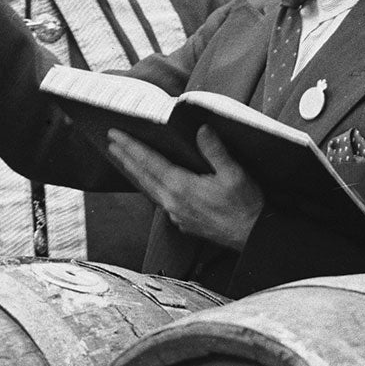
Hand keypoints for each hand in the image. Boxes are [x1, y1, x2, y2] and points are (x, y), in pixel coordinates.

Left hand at [106, 126, 263, 250]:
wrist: (252, 235)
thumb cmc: (245, 206)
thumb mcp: (234, 173)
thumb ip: (215, 151)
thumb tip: (201, 130)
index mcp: (182, 187)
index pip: (149, 161)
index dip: (131, 147)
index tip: (116, 135)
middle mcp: (173, 201)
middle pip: (142, 175)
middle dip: (126, 157)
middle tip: (112, 143)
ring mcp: (176, 213)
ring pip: (148, 189)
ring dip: (135, 173)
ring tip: (124, 160)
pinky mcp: (182, 221)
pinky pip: (159, 200)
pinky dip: (149, 187)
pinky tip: (150, 183)